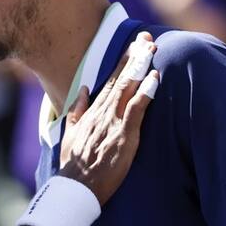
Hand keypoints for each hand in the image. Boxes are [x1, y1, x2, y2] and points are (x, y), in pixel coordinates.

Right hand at [59, 32, 158, 205]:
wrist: (75, 187)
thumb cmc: (74, 165)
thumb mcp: (70, 134)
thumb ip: (77, 111)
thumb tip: (83, 91)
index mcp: (92, 112)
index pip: (109, 81)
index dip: (122, 63)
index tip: (133, 46)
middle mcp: (102, 113)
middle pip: (120, 79)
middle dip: (134, 57)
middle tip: (146, 38)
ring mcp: (112, 123)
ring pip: (128, 88)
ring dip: (141, 67)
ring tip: (152, 49)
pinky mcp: (123, 136)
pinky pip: (136, 109)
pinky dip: (146, 92)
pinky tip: (155, 78)